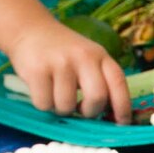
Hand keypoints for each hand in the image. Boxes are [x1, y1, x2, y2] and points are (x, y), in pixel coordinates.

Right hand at [6, 13, 131, 121]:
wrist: (30, 30)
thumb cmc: (63, 53)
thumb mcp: (87, 58)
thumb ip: (100, 79)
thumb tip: (110, 114)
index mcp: (100, 55)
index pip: (118, 82)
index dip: (123, 106)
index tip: (122, 123)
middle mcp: (83, 57)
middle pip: (96, 97)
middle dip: (89, 112)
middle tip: (80, 109)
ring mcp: (60, 63)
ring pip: (66, 106)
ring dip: (61, 109)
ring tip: (56, 94)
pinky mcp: (37, 70)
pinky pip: (45, 104)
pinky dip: (43, 104)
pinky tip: (43, 89)